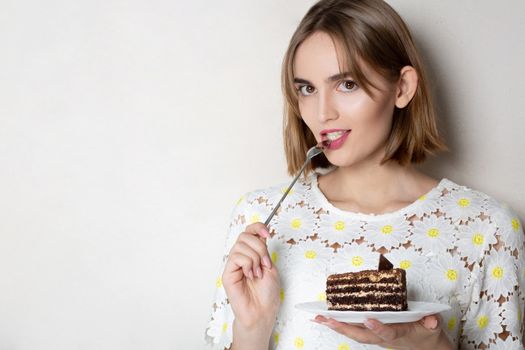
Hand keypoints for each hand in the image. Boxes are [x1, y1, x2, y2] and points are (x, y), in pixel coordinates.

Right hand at [222, 222, 280, 332]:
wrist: (262, 311)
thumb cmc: (267, 293)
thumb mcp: (270, 266)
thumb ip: (263, 249)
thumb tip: (259, 236)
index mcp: (253, 253)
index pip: (250, 231)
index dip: (258, 227)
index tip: (268, 233)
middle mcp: (242, 256)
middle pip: (245, 235)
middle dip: (259, 247)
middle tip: (265, 263)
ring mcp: (234, 264)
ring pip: (241, 245)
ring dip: (254, 258)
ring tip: (257, 273)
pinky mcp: (227, 272)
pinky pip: (236, 257)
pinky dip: (247, 264)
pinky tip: (250, 276)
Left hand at [312, 314, 452, 349]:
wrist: (429, 349)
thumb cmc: (428, 336)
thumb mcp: (434, 329)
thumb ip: (432, 323)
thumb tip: (431, 320)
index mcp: (400, 334)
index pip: (388, 333)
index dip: (378, 328)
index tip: (368, 320)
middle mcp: (385, 338)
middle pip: (362, 335)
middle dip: (344, 328)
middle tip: (327, 320)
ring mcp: (377, 337)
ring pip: (355, 334)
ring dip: (337, 326)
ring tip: (319, 318)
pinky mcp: (373, 334)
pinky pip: (354, 330)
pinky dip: (340, 325)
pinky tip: (326, 319)